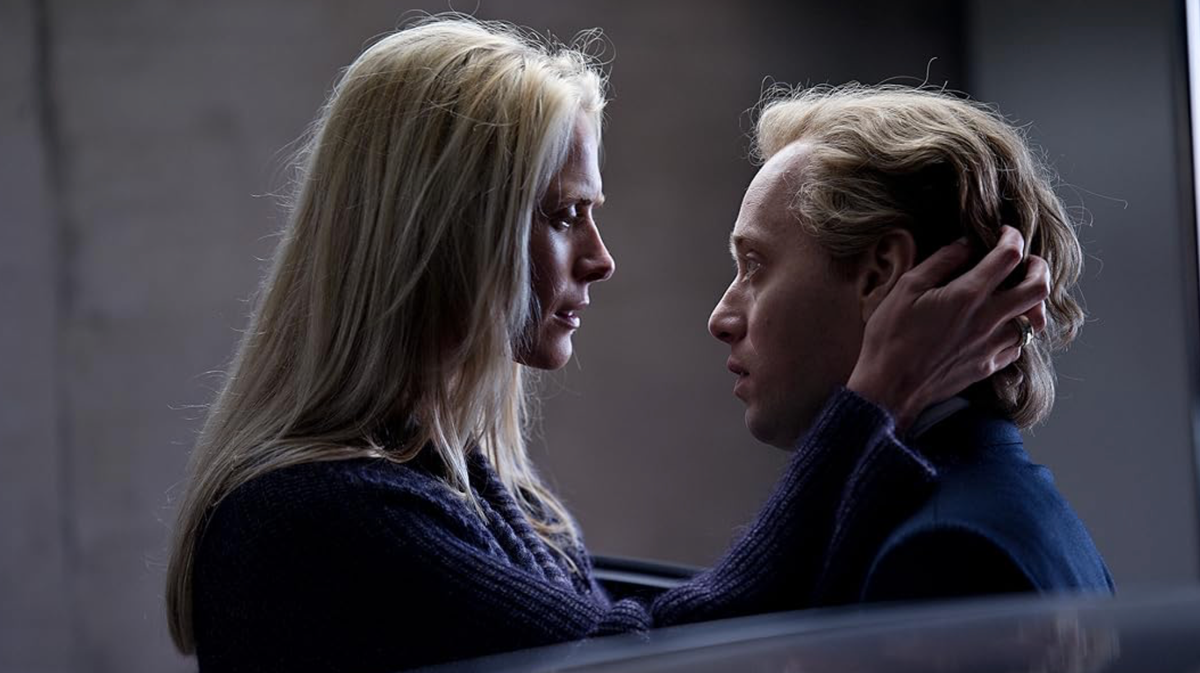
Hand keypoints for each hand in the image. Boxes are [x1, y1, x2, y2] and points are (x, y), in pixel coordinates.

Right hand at [847, 226, 1050, 433]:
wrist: (889, 388)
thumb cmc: (890, 337)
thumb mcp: (905, 289)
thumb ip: (939, 263)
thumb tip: (965, 245)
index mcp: (966, 295)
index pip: (1008, 256)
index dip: (1012, 237)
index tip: (1005, 233)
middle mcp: (987, 319)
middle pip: (1038, 288)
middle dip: (1039, 267)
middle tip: (1027, 262)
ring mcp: (991, 346)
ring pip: (1034, 321)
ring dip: (1030, 303)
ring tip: (1017, 295)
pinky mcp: (988, 366)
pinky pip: (1018, 346)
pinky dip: (1016, 332)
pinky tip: (1001, 327)